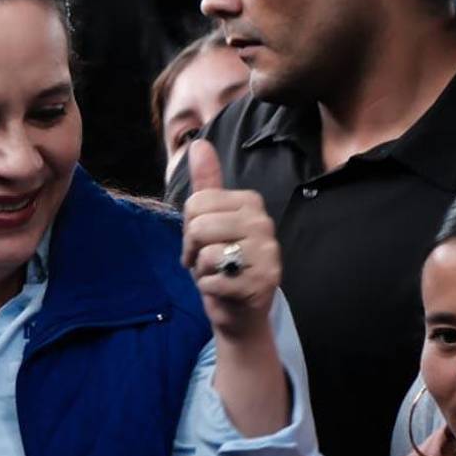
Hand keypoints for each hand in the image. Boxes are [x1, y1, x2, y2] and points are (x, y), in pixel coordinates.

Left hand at [181, 141, 279, 338]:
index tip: (201, 241)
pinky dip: (209, 288)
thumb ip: (206, 183)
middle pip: (198, 226)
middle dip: (192, 249)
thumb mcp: (210, 220)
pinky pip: (212, 279)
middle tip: (206, 260)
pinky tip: (224, 289)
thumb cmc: (222, 262)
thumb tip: (198, 144)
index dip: (188, 227)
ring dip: (201, 270)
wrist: (240, 311)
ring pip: (206, 253)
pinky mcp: (260, 284)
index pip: (196, 203)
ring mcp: (267, 255)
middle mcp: (264, 224)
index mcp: (251, 203)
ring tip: (217, 273)